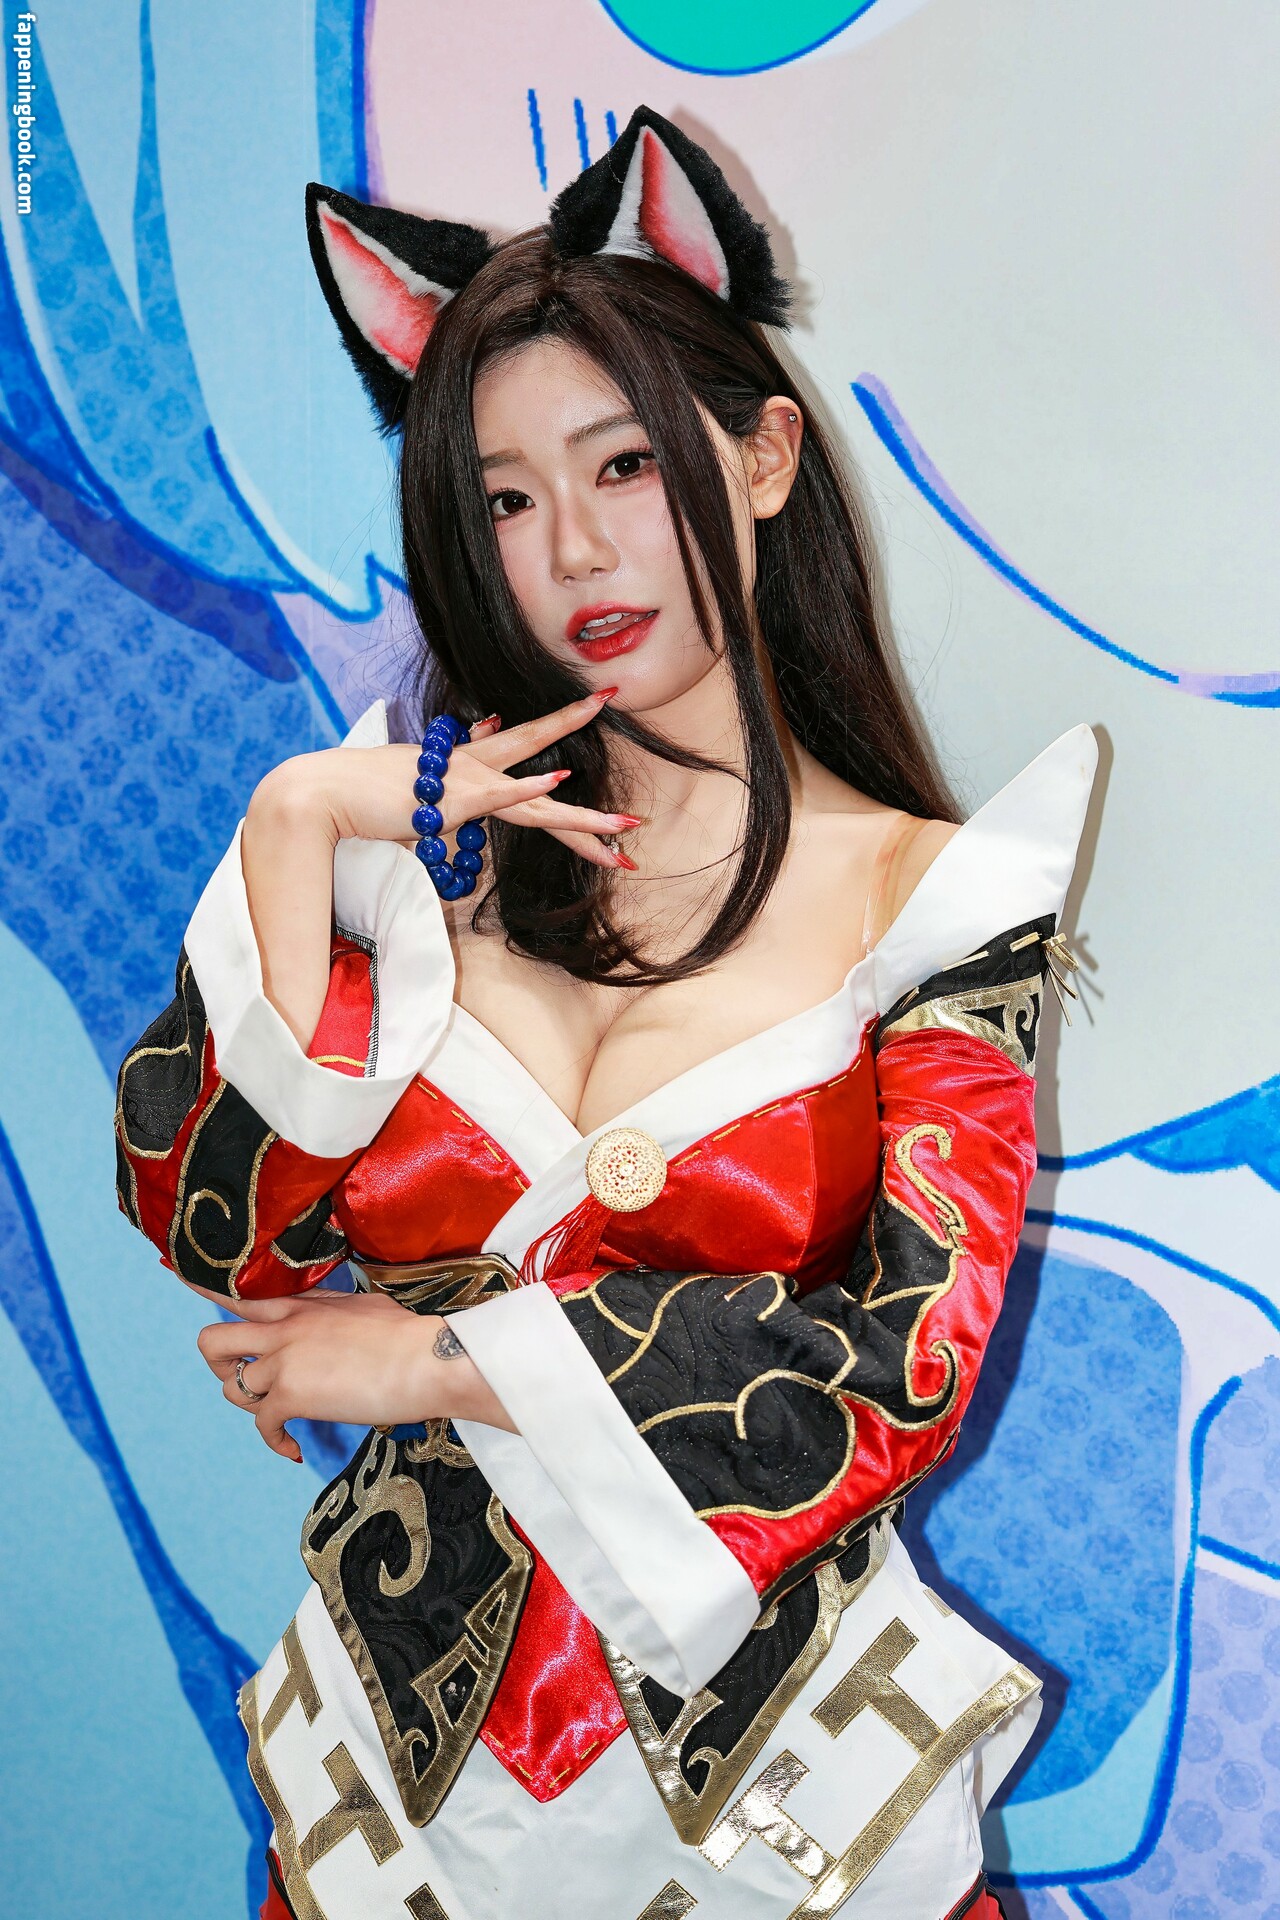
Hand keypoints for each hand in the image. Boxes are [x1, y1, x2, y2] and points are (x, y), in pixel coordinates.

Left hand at [195, 1289, 513, 1461]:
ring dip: (251, 1405)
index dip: (204, 1287)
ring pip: (231, 1387)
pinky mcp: (292, 1396)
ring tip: (281, 1413)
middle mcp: (284, 1327)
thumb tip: (335, 1321)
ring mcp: (284, 1360)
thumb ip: (332, 1312)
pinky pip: (262, 1425)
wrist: (429, 1358)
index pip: (238, 1291)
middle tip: (246, 1378)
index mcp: (302, 1303)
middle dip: (220, 1365)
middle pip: (213, 1341)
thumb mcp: (363, 1305)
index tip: (177, 1274)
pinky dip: (276, 1443)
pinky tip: (294, 1449)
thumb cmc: (411, 1333)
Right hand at [257, 690, 639, 871]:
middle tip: (613, 699)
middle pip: (536, 746)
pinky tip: (558, 785)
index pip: (521, 748)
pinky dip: (528, 790)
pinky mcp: (450, 801)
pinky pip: (498, 795)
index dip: (557, 733)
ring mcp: (464, 782)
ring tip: (625, 826)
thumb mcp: (414, 785)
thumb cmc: (361, 795)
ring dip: (583, 816)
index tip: (589, 708)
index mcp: (463, 761)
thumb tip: (477, 737)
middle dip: (576, 722)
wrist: (322, 792)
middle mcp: (470, 765)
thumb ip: (447, 773)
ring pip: (536, 797)